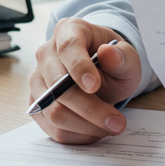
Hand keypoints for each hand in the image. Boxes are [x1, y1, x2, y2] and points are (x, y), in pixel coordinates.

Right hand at [29, 19, 142, 143]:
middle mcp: (47, 53)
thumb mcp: (127, 56)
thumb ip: (122, 56)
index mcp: (70, 30)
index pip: (68, 47)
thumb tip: (107, 53)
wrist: (105, 73)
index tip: (95, 86)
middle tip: (117, 122)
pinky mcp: (37, 103)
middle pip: (57, 85)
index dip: (79, 67)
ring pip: (53, 110)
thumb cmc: (115, 61)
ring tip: (111, 126)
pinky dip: (76, 134)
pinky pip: (51, 127)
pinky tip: (96, 131)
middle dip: (89, 108)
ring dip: (85, 125)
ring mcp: (38, 79)